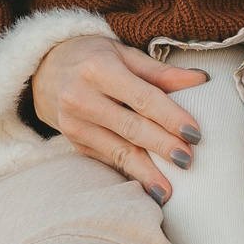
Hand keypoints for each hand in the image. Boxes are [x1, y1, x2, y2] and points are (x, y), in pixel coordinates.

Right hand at [31, 35, 208, 202]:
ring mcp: (74, 123)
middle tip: (188, 161)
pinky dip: (129, 173)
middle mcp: (81, 97)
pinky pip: (107, 159)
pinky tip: (147, 186)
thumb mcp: (123, 54)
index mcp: (98, 69)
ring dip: (145, 172)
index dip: (170, 117)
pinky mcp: (74, 142)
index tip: (194, 133)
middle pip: (130, 127)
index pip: (141, 97)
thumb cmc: (92, 57)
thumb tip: (200, 80)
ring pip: (117, 151)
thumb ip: (161, 72)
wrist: (43, 68)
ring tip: (168, 190)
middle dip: (160, 146)